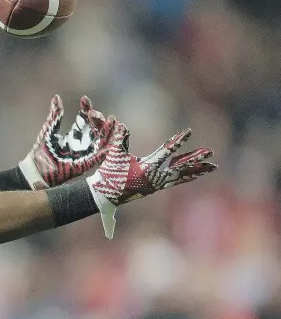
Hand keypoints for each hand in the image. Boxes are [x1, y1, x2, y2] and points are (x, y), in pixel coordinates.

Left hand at [19, 95, 114, 188]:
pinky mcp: (83, 165)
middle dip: (97, 120)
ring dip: (107, 132)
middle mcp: (81, 143)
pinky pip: (96, 158)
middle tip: (94, 113)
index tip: (84, 99)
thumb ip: (55, 115)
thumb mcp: (49, 130)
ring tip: (112, 121)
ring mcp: (84, 154)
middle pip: (95, 129)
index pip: (84, 119)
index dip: (86, 109)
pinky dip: (103, 151)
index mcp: (74, 135)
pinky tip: (110, 143)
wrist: (37, 169)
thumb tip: (57, 97)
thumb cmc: (42, 150)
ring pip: (100, 141)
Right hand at [87, 121, 216, 237]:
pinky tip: (196, 175)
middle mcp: (155, 177)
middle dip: (195, 159)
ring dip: (197, 170)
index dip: (177, 141)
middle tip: (210, 151)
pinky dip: (187, 177)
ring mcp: (157, 184)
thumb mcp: (113, 155)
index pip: (165, 152)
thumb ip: (119, 139)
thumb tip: (119, 123)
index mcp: (146, 168)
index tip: (188, 132)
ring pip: (181, 176)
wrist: (106, 195)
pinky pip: (175, 181)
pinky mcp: (156, 187)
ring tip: (212, 166)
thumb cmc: (109, 173)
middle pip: (180, 166)